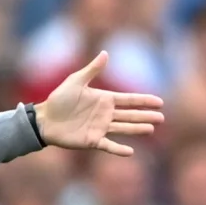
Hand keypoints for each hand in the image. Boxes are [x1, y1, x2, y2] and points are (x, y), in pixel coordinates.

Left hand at [34, 51, 163, 155]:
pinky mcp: (92, 140)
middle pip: (130, 115)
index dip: (144, 100)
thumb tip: (105, 52)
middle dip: (145, 115)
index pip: (128, 100)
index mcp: (104, 99)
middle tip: (162, 117)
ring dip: (137, 129)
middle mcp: (105, 114)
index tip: (160, 102)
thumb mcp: (75, 81)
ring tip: (151, 129)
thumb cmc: (58, 99)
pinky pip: (109, 145)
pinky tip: (131, 151)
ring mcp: (100, 128)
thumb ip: (92, 70)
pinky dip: (119, 150)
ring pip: (124, 129)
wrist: (43, 119)